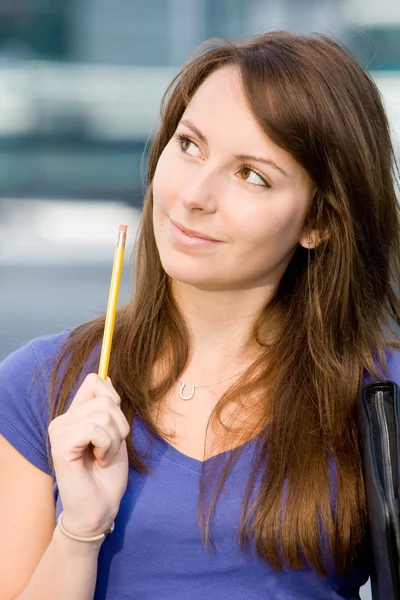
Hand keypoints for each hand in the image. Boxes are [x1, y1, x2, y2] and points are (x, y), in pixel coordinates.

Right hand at [48, 373, 129, 538]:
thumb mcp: (114, 433)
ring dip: (114, 439)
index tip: (114, 426)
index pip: (95, 381)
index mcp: (74, 415)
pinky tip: (98, 460)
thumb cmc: (107, 474)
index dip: (113, 398)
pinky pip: (95, 429)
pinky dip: (106, 446)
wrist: (99, 508)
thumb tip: (106, 376)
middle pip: (106, 399)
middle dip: (119, 425)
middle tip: (109, 448)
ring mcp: (59, 431)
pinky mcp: (61, 445)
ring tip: (103, 456)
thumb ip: (108, 408)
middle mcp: (63, 420)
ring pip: (104, 413)